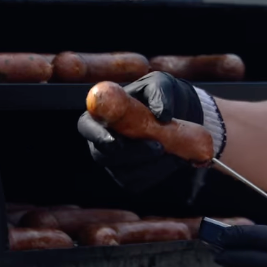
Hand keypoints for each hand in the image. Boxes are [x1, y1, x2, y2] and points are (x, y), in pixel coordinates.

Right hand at [77, 72, 205, 191]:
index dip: (97, 136)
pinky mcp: (131, 176)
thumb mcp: (161, 84)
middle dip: (132, 153)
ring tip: (174, 151)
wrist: (180, 115)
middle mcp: (103, 141)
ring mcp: (115, 162)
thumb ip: (159, 93)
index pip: (86, 127)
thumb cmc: (161, 96)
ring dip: (150, 165)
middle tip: (158, 147)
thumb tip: (161, 114)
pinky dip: (158, 172)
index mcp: (101, 115)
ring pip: (124, 173)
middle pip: (103, 156)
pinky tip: (174, 159)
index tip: (116, 141)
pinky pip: (139, 181)